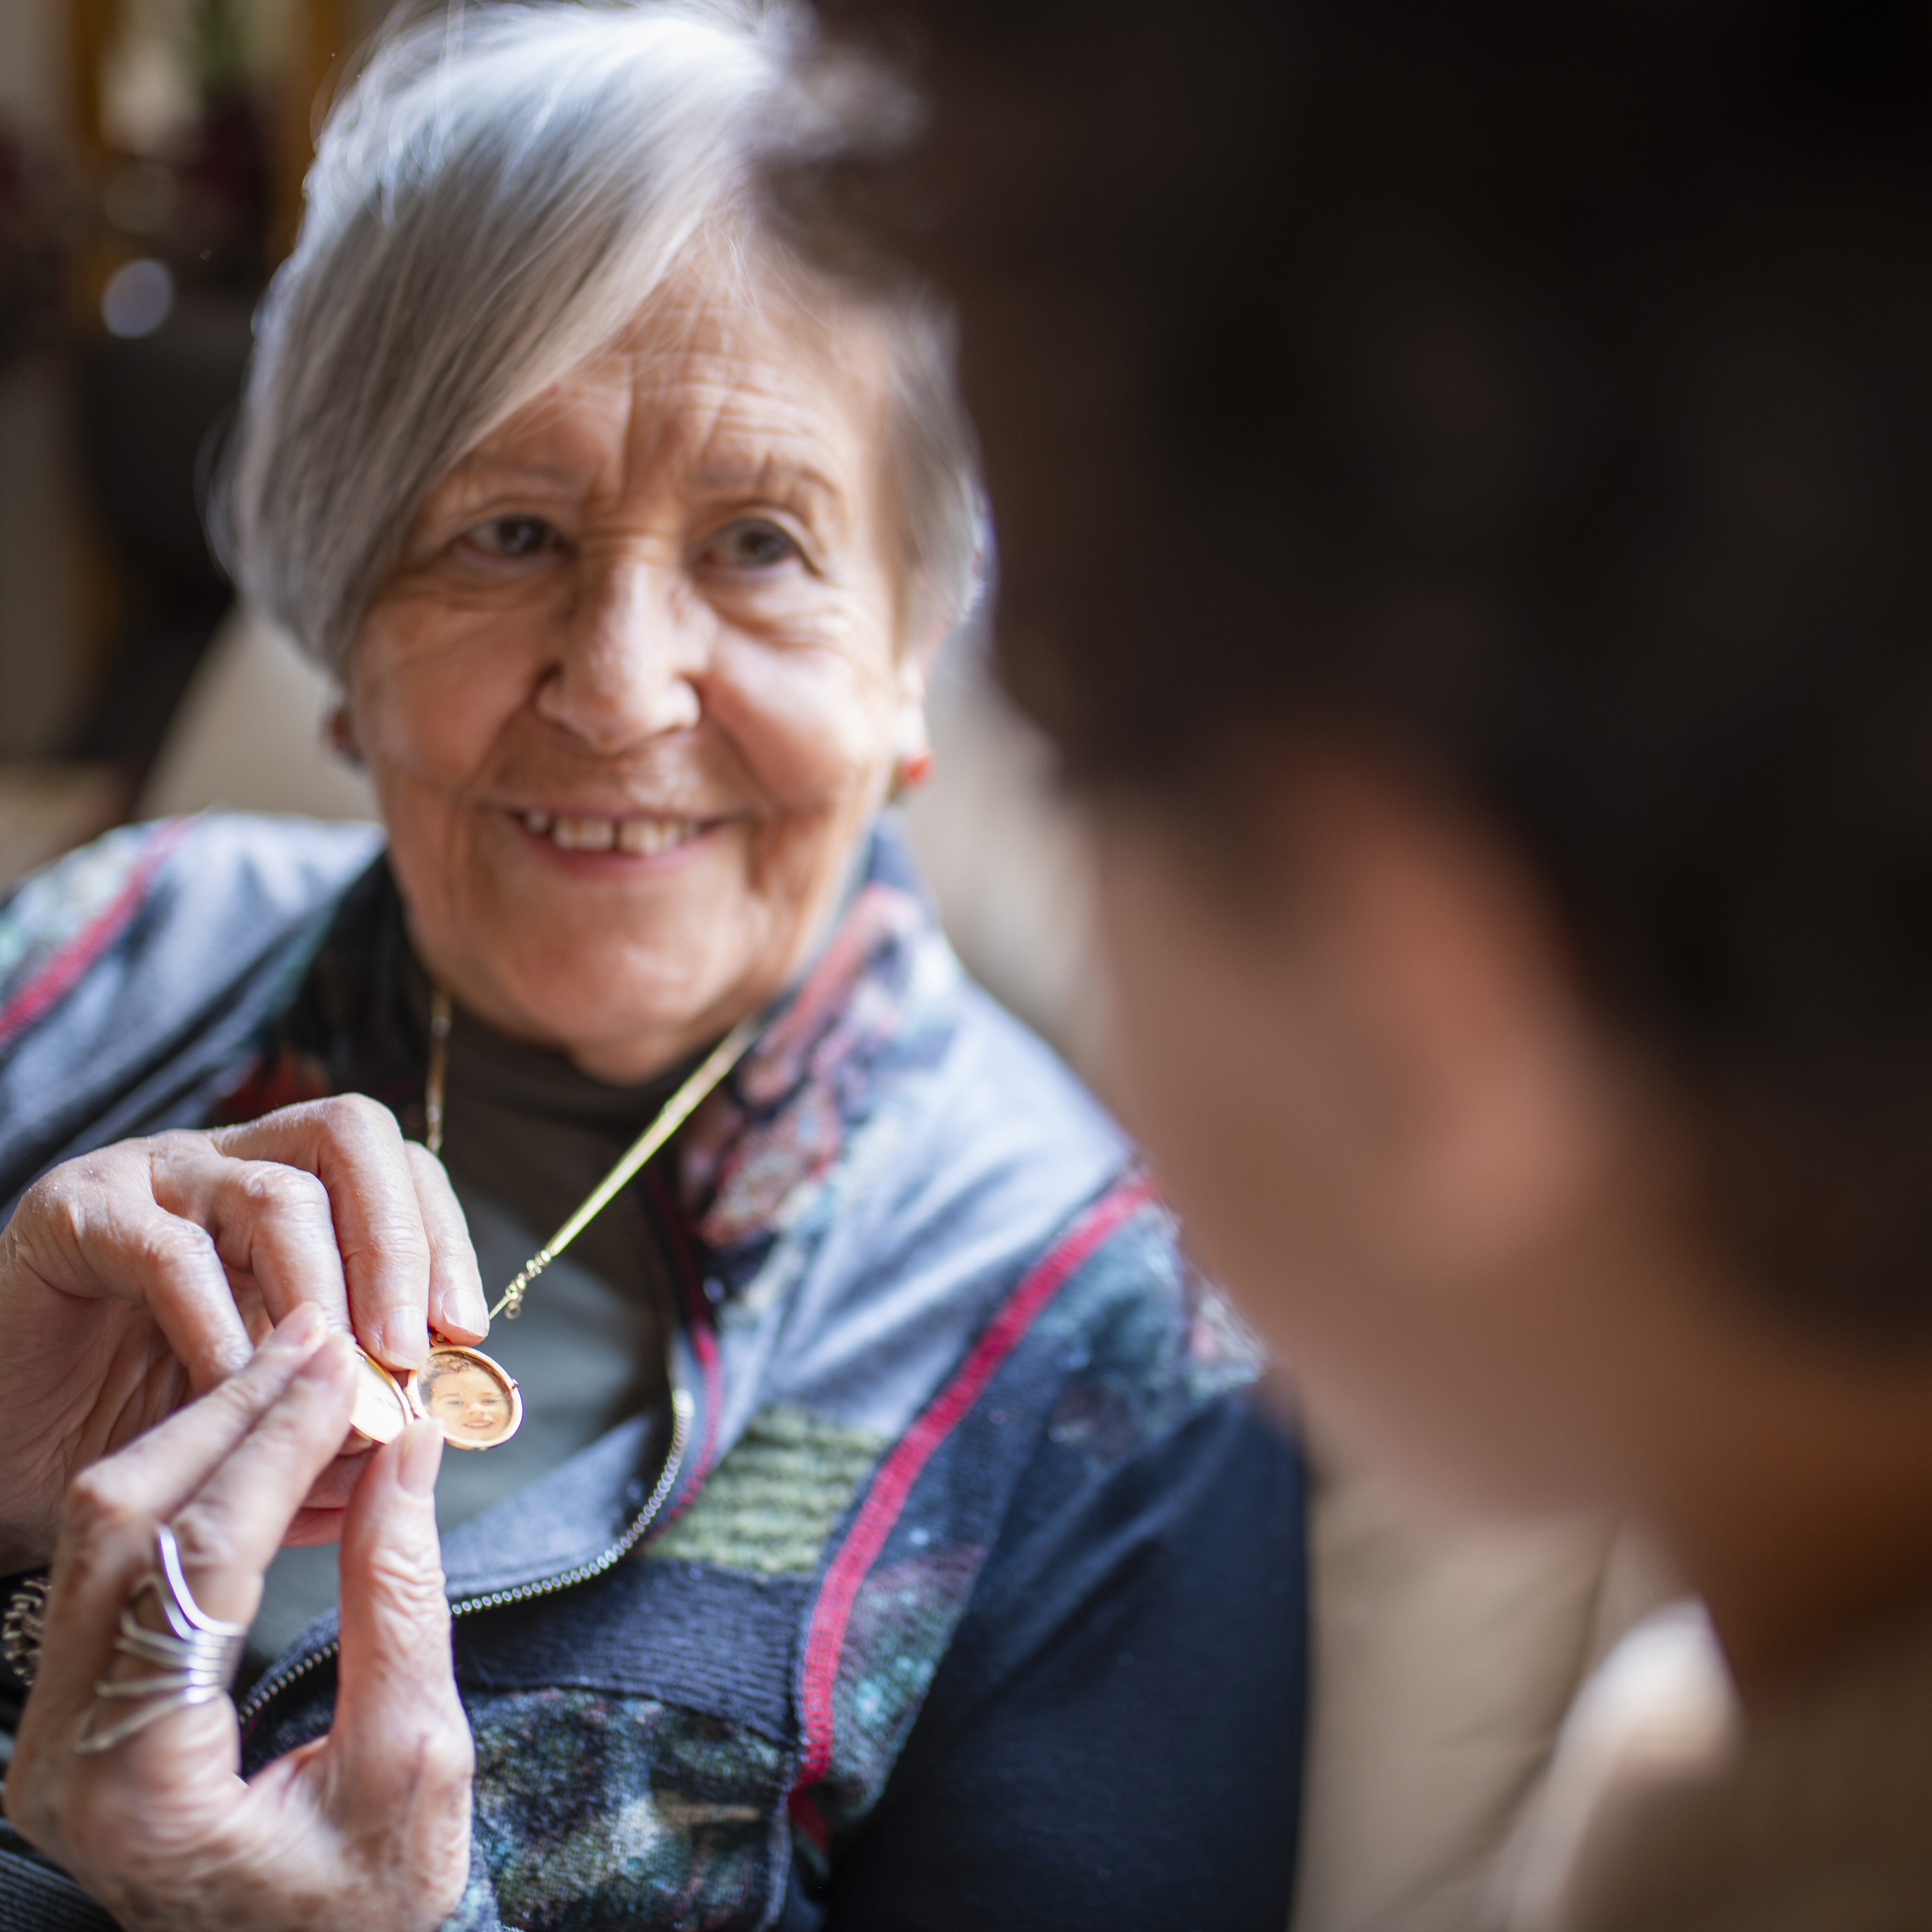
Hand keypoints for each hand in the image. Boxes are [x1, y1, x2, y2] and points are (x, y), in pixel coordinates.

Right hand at [0, 1098, 486, 1567]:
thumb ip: (346, 1403)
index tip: (464, 1330)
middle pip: (349, 1136)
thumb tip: (430, 1433)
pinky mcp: (76, 1212)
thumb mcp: (272, 1406)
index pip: (395, 1165)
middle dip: (397, 1244)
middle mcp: (229, 1159)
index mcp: (291, 1184)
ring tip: (341, 1382)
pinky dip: (220, 1325)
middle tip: (409, 1348)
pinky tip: (239, 1390)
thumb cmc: (149, 1419)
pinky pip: (170, 1254)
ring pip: (275, 1195)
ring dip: (324, 1294)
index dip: (440, 1239)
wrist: (11, 1447)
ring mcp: (152, 1175)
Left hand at [4, 1305, 474, 1931]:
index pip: (194, 1560)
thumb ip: (400, 1600)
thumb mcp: (416, 1761)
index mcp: (135, 1782)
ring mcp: (56, 1726)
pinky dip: (200, 1479)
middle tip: (321, 1337)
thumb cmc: (365, 1903)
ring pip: (109, 1526)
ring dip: (211, 1432)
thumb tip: (408, 1449)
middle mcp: (61, 1751)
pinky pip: (123, 1556)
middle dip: (230, 1411)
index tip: (345, 1370)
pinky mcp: (79, 1702)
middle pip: (122, 1523)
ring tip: (304, 1367)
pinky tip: (269, 1436)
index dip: (275, 1448)